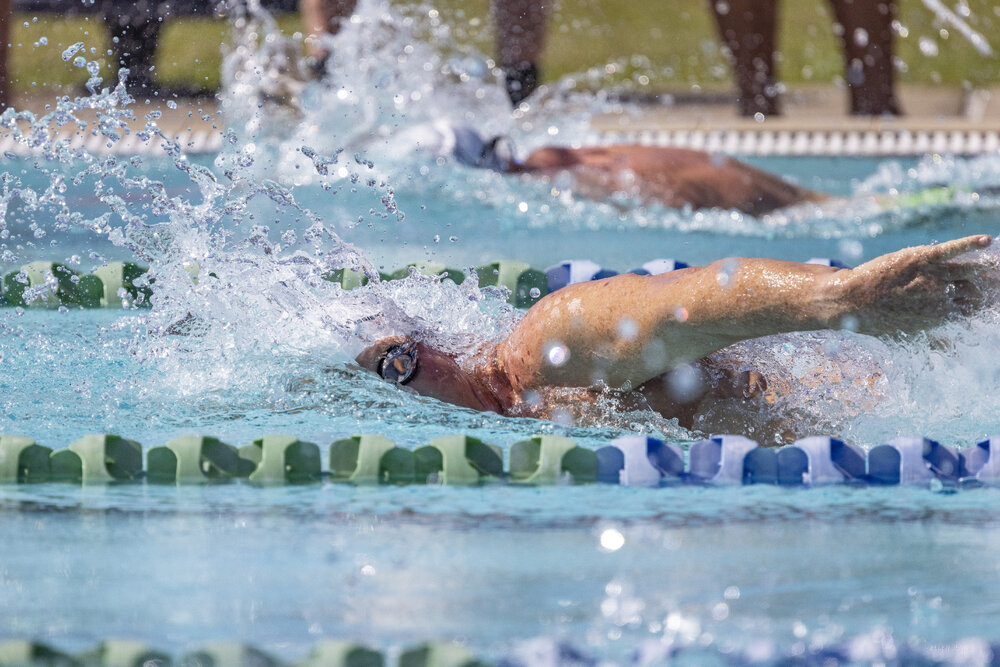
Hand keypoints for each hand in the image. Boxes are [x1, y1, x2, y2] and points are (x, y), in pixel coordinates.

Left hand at [823, 234, 992, 334]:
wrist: (850, 300)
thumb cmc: (876, 318)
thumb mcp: (905, 333)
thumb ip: (932, 340)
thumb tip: (950, 350)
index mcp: (939, 316)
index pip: (973, 308)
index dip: (986, 302)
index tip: (994, 297)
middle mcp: (940, 297)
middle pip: (976, 289)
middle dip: (992, 285)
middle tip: (999, 280)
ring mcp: (932, 276)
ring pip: (969, 271)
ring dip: (988, 268)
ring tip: (999, 265)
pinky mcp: (921, 258)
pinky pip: (951, 250)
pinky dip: (970, 245)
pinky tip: (986, 241)